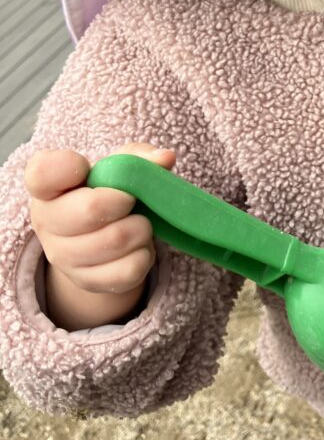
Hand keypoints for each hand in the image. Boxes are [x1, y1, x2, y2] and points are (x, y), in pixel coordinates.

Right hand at [26, 142, 175, 328]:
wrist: (101, 239)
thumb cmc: (108, 192)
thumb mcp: (119, 167)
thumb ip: (138, 157)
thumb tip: (165, 158)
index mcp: (46, 186)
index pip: (42, 172)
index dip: (67, 166)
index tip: (85, 167)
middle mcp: (46, 223)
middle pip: (91, 209)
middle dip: (125, 200)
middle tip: (132, 200)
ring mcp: (63, 257)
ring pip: (116, 240)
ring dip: (140, 228)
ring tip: (139, 223)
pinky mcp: (88, 282)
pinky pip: (129, 269)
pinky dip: (145, 254)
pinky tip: (138, 246)